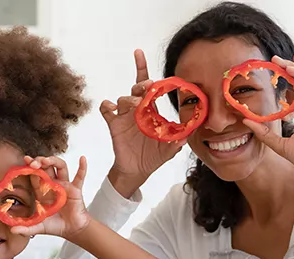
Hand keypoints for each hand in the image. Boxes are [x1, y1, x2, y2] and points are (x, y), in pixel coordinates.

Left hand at [9, 156, 90, 238]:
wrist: (72, 230)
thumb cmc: (56, 226)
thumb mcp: (38, 227)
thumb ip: (26, 228)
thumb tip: (13, 231)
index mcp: (43, 191)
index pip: (35, 175)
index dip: (30, 167)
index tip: (25, 161)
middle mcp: (54, 185)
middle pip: (47, 167)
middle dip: (40, 161)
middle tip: (33, 162)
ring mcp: (65, 185)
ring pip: (61, 167)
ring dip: (54, 161)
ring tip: (47, 160)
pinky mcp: (75, 189)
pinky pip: (79, 177)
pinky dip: (82, 168)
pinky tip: (82, 159)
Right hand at [100, 49, 185, 196]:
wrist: (137, 171)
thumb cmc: (153, 156)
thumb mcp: (169, 150)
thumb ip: (177, 141)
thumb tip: (187, 136)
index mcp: (151, 110)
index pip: (149, 86)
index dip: (143, 68)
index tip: (138, 53)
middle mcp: (137, 109)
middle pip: (136, 88)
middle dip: (142, 83)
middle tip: (147, 87)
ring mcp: (124, 116)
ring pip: (123, 98)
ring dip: (128, 99)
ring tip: (135, 106)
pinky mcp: (114, 125)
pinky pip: (106, 110)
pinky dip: (107, 105)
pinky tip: (112, 109)